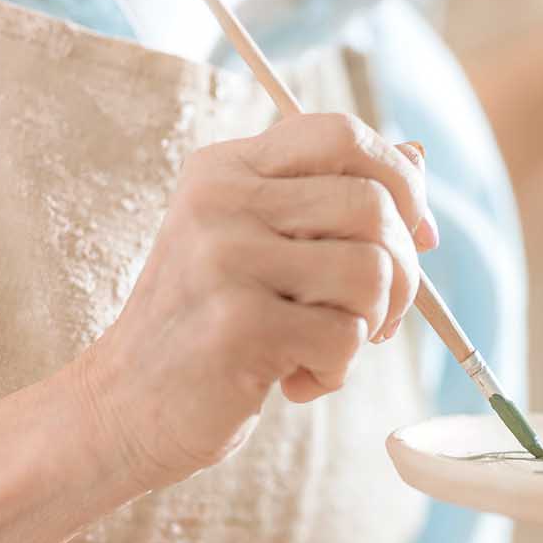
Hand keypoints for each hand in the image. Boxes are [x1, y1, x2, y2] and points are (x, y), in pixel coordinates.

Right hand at [72, 113, 436, 489]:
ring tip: (324, 347)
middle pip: (374, 206)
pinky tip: (293, 380)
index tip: (414, 233)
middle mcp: (222, 201)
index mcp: (227, 169)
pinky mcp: (238, 325)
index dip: (400, 181)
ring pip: (372, 271)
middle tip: (375, 315)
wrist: (124, 408)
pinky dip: (336, 370)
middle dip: (402, 272)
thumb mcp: (261, 246)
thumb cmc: (207, 327)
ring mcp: (226, 260)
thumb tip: (418, 156)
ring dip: (369, 325)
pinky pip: (345, 337)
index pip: (341, 134)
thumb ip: (331, 198)